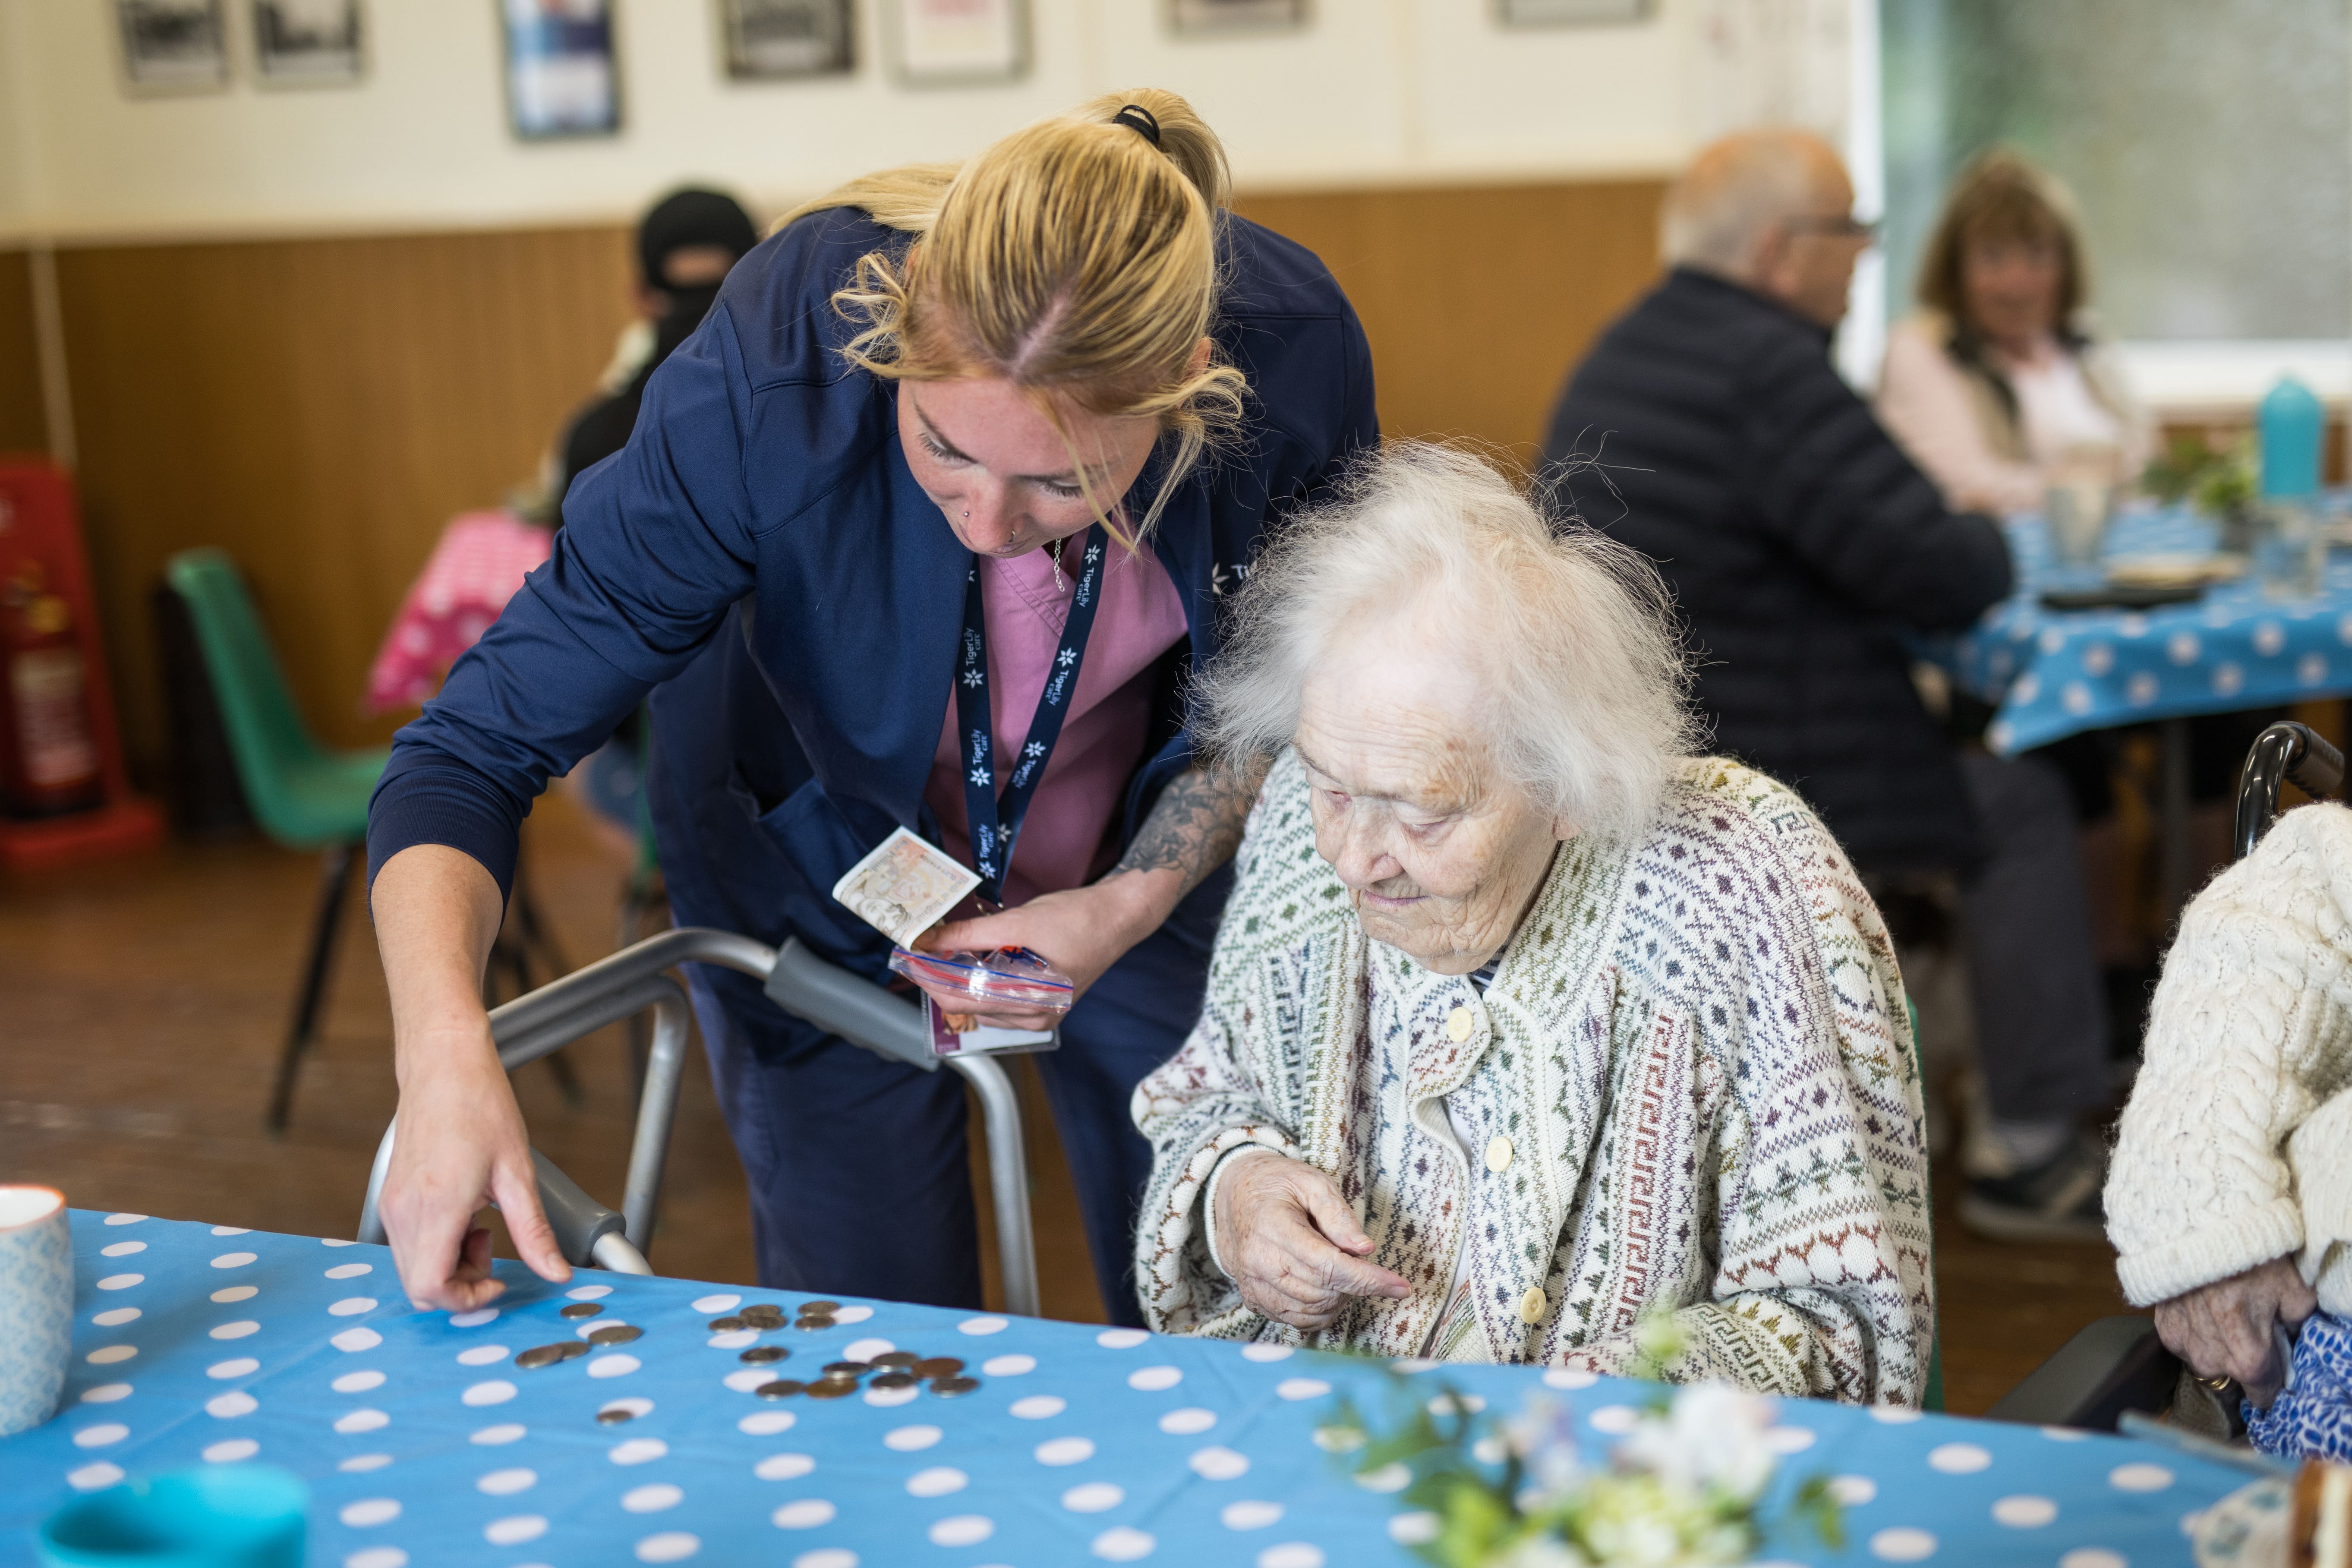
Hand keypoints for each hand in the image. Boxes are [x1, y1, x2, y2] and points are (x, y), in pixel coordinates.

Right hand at [380, 1030, 569, 1311]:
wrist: (443, 1064)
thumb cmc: (480, 1105)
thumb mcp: (518, 1172)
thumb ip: (534, 1230)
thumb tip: (556, 1272)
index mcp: (437, 1206)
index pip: (431, 1287)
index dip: (466, 1299)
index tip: (497, 1281)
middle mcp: (404, 1211)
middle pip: (419, 1286)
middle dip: (461, 1285)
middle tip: (493, 1250)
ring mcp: (392, 1204)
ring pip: (412, 1268)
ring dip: (450, 1264)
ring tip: (482, 1227)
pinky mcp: (391, 1197)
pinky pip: (408, 1244)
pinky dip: (437, 1246)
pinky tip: (465, 1215)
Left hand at [914, 873, 1169, 1029]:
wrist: (1119, 916)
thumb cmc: (1079, 919)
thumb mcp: (1019, 922)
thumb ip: (970, 934)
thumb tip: (929, 939)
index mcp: (1030, 1004)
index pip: (961, 1000)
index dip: (929, 978)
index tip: (907, 956)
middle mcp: (1034, 1017)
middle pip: (967, 1005)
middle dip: (938, 978)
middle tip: (916, 951)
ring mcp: (1039, 1012)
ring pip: (981, 1004)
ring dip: (957, 980)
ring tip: (940, 952)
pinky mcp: (1041, 1001)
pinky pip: (998, 999)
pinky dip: (980, 981)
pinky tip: (971, 960)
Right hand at [1214, 1153, 1411, 1330]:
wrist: (1233, 1196)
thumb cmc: (1277, 1185)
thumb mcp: (1312, 1182)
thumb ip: (1338, 1214)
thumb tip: (1365, 1249)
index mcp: (1273, 1228)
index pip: (1329, 1267)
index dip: (1369, 1280)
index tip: (1402, 1287)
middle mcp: (1258, 1263)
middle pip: (1324, 1292)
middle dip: (1356, 1283)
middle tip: (1358, 1258)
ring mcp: (1253, 1286)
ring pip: (1313, 1311)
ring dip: (1340, 1298)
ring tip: (1340, 1269)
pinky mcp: (1254, 1300)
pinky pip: (1297, 1322)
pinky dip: (1321, 1311)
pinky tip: (1326, 1288)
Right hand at [2153, 1255, 2316, 1407]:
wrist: (2199, 1227)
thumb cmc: (2252, 1257)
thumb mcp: (2296, 1293)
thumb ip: (2296, 1326)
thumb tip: (2287, 1338)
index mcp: (2249, 1358)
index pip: (2263, 1394)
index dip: (2273, 1381)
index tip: (2275, 1364)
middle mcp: (2212, 1360)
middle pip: (2234, 1378)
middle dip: (2244, 1360)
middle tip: (2250, 1328)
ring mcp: (2184, 1346)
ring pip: (2207, 1363)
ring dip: (2218, 1349)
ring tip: (2223, 1316)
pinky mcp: (2163, 1328)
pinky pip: (2185, 1345)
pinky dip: (2195, 1333)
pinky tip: (2202, 1309)